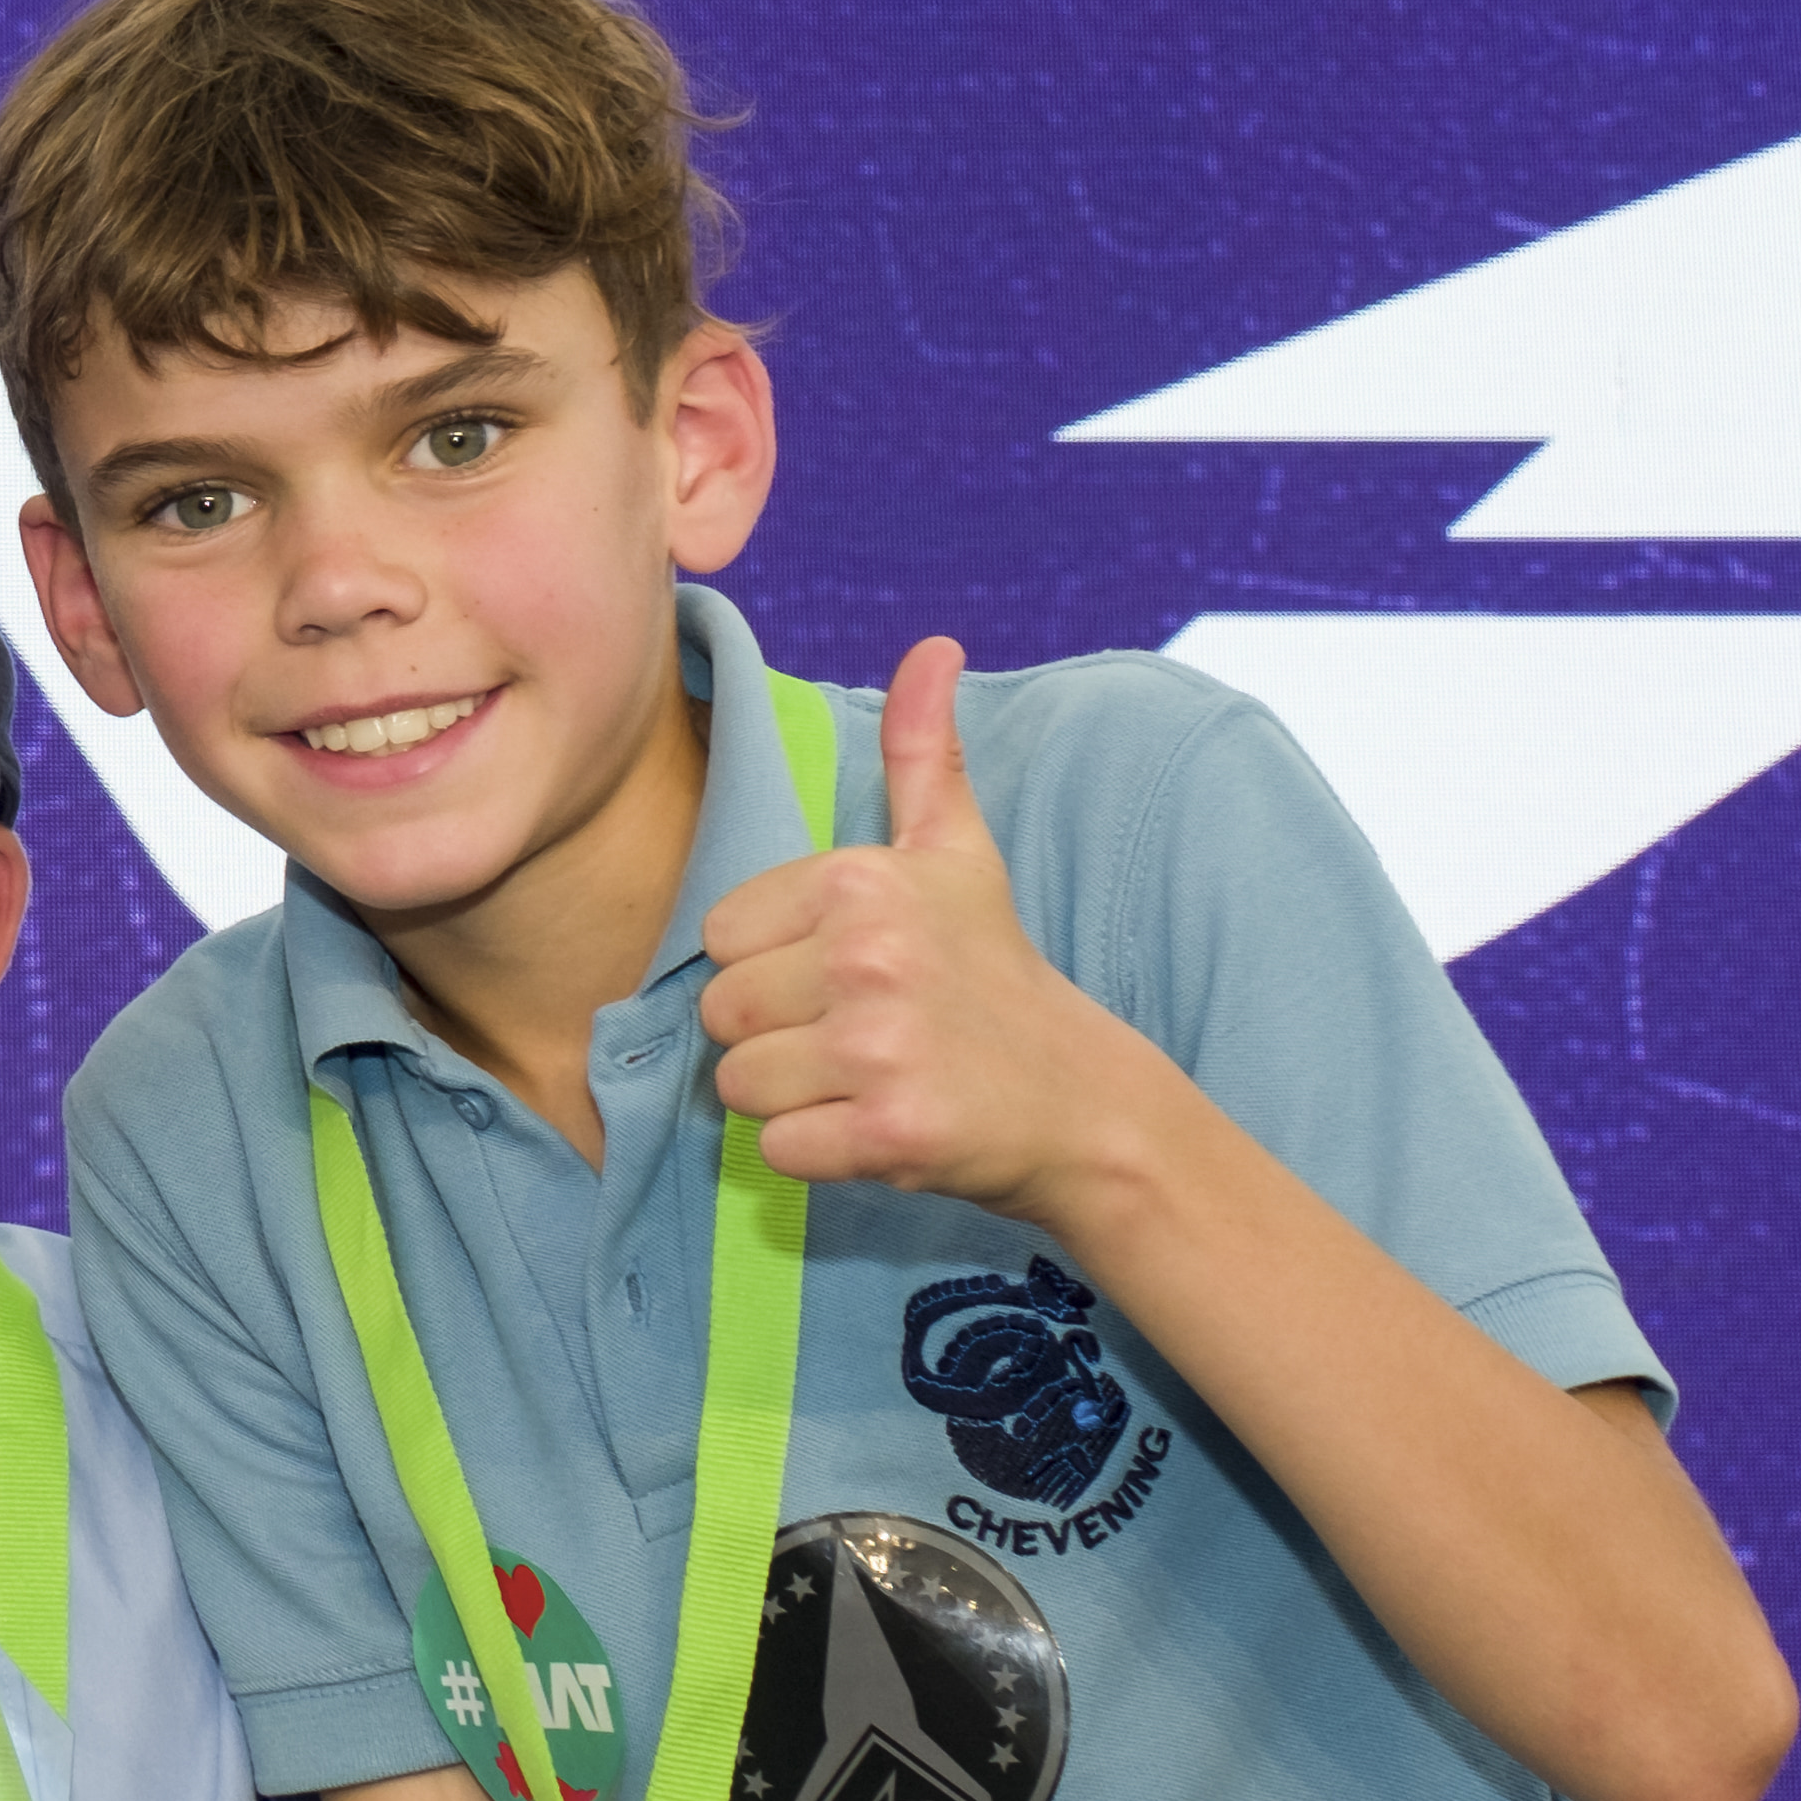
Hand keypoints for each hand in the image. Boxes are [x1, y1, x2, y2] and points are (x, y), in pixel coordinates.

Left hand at [695, 637, 1178, 1226]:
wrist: (1081, 1101)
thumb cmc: (995, 973)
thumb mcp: (957, 851)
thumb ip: (922, 752)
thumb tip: (932, 646)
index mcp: (860, 880)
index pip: (721, 937)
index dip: (770, 967)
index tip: (844, 977)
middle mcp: (866, 955)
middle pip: (720, 1014)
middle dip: (774, 1037)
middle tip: (858, 1037)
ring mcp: (877, 1046)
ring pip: (738, 1085)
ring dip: (791, 1098)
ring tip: (866, 1079)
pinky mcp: (885, 1131)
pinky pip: (778, 1150)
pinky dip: (816, 1153)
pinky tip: (878, 1127)